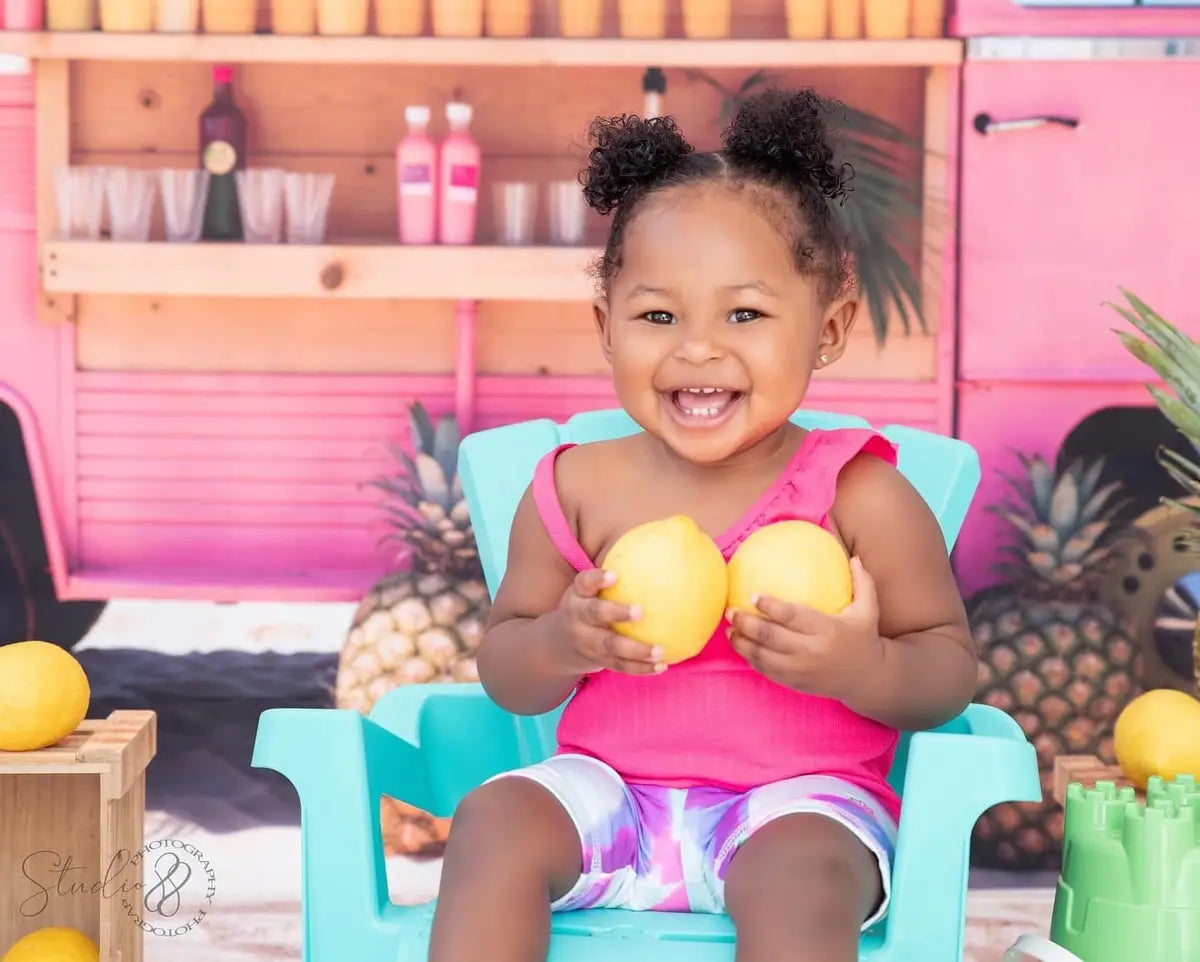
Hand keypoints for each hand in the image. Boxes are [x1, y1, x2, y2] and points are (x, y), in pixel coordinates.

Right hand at [548, 569, 665, 676]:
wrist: (557, 645)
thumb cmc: (587, 606)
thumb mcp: (589, 590)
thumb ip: (617, 574)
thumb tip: (666, 541)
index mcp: (578, 596)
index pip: (584, 583)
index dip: (597, 579)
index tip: (615, 575)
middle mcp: (579, 619)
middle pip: (594, 615)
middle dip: (615, 613)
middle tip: (640, 611)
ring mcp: (587, 643)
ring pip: (610, 646)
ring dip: (636, 650)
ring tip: (660, 650)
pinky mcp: (598, 661)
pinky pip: (621, 666)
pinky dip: (641, 668)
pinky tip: (662, 665)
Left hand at [727, 556, 884, 699]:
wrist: (868, 680)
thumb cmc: (864, 639)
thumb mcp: (869, 610)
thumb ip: (862, 582)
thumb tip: (853, 556)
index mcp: (827, 630)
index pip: (792, 616)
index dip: (770, 606)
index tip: (753, 595)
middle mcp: (812, 651)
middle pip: (771, 637)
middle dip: (746, 623)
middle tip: (731, 611)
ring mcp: (801, 670)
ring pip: (763, 657)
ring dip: (742, 643)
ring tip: (729, 629)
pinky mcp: (795, 682)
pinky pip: (766, 670)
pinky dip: (751, 659)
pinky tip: (741, 646)